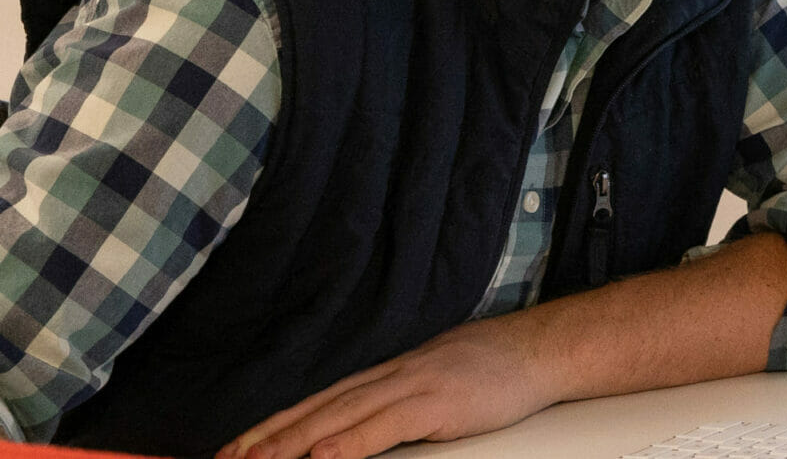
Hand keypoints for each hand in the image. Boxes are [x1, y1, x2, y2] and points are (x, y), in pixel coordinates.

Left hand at [216, 313, 561, 458]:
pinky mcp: (439, 402)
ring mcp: (413, 386)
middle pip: (316, 409)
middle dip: (267, 438)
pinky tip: (324, 458)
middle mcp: (390, 377)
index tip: (234, 448)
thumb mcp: (435, 382)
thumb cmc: (493, 370)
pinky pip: (386, 425)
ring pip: (340, 417)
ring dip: (292, 443)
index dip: (272, 426)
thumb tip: (360, 429)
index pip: (317, 403)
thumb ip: (397, 402)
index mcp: (387, 376)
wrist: (542, 348)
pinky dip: (352, 442)